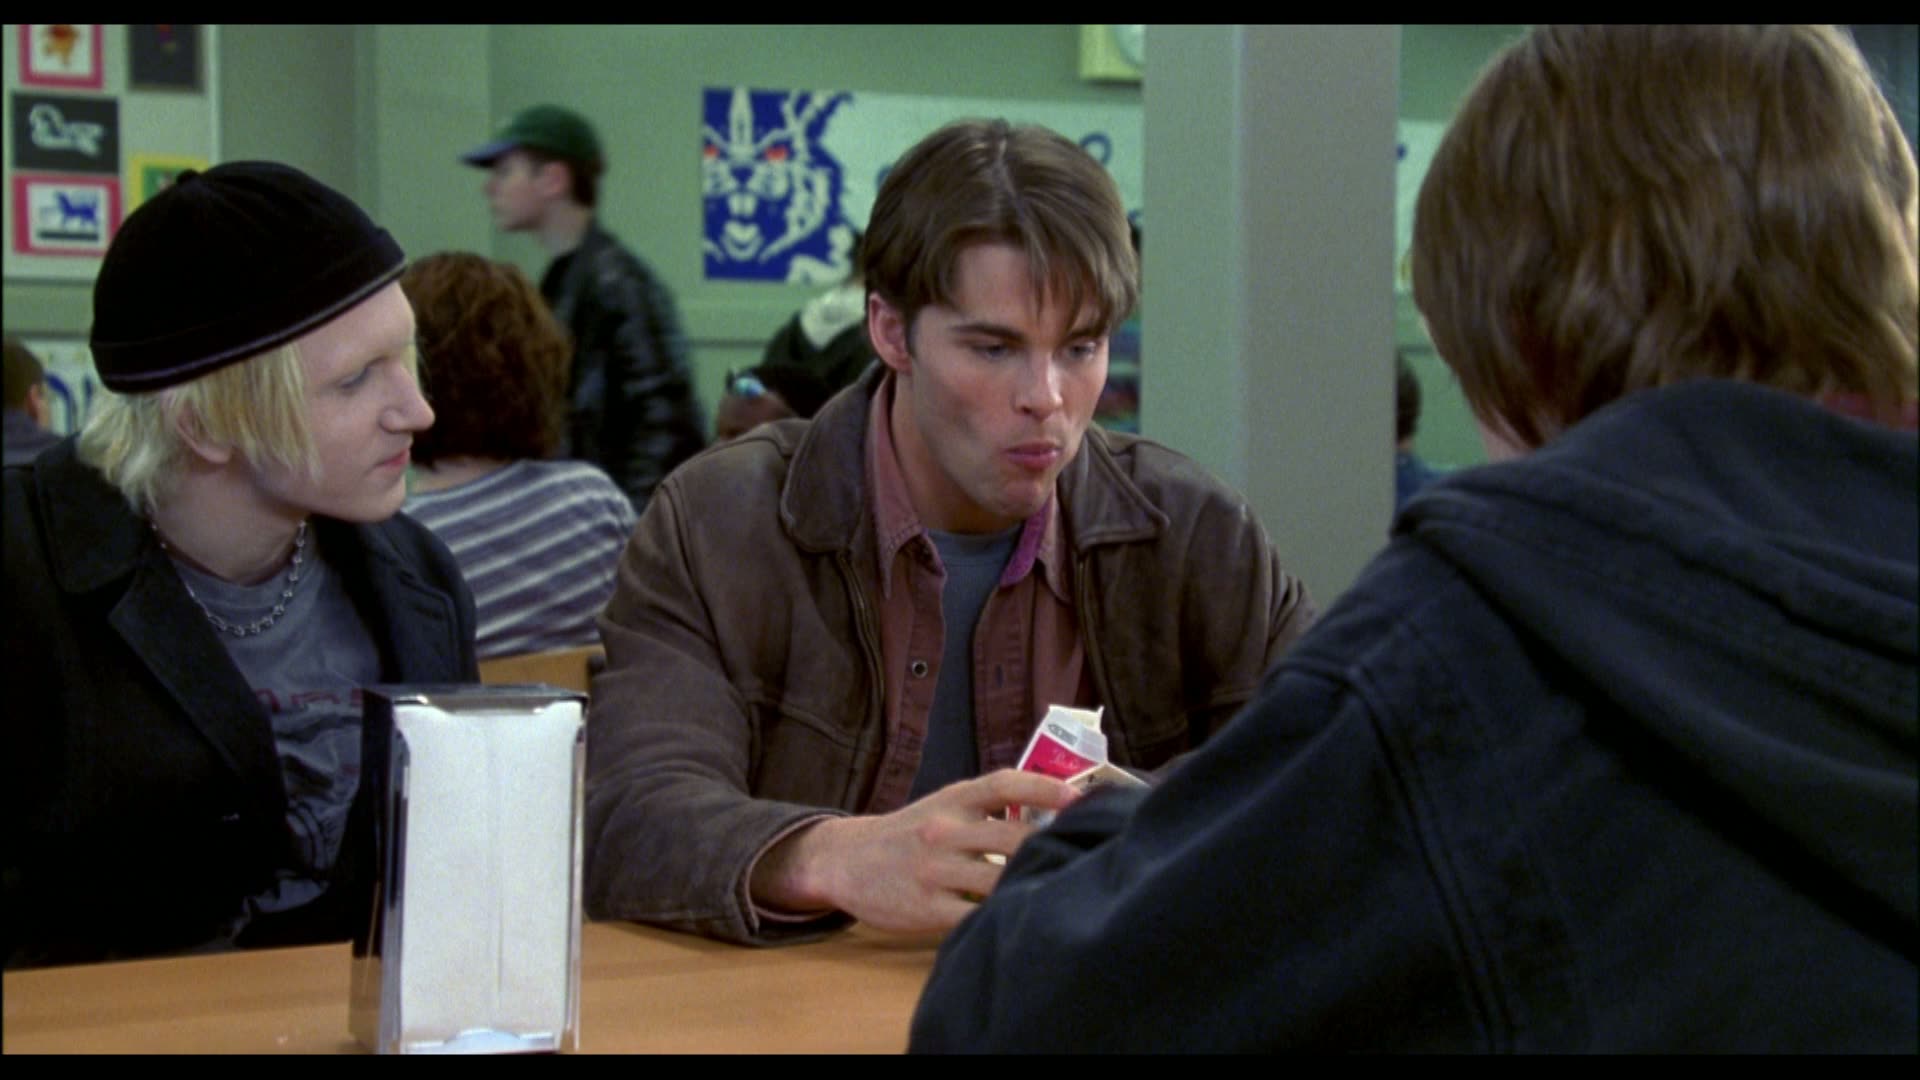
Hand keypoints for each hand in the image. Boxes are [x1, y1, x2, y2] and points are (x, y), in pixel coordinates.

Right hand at [750, 769, 1079, 932]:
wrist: (846, 861)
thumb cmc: (908, 834)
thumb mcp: (942, 805)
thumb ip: (987, 808)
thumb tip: (1055, 814)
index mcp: (953, 799)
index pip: (1005, 783)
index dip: (1047, 788)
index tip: (1082, 799)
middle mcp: (944, 830)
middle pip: (1012, 838)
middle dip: (1052, 848)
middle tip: (1089, 856)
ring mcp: (934, 870)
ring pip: (998, 881)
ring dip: (1032, 886)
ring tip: (1065, 892)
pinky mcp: (925, 908)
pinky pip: (973, 917)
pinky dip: (1001, 918)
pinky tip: (1023, 920)